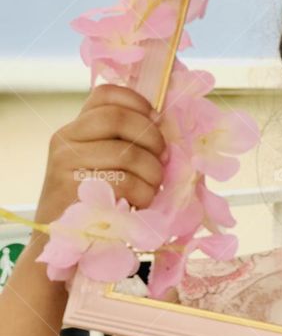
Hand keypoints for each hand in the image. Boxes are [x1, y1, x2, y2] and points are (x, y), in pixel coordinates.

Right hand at [35, 83, 167, 226]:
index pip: (105, 94)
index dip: (137, 101)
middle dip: (152, 138)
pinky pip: (125, 182)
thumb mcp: (105, 164)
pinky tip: (140, 204)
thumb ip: (125, 142)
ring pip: (127, 153)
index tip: (156, 120)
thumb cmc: (95, 202)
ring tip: (152, 187)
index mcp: (76, 128)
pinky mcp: (71, 190)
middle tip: (162, 159)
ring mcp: (65, 163)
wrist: (62, 241)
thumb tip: (165, 125)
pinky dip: (143, 194)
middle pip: (119, 118)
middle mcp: (65, 139)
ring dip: (152, 173)